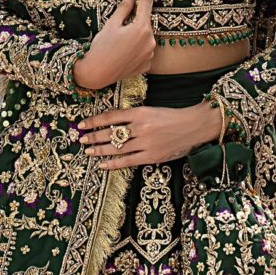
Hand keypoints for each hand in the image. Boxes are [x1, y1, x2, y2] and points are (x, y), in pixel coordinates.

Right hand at [71, 0, 157, 93]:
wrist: (96, 73)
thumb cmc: (101, 47)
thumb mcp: (111, 24)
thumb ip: (124, 8)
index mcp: (141, 28)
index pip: (146, 2)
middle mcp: (150, 41)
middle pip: (145, 23)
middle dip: (134, 21)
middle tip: (118, 30)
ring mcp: (150, 54)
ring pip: (145, 38)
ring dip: (135, 36)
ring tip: (118, 45)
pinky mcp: (147, 65)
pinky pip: (144, 51)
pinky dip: (136, 49)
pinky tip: (123, 54)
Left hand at [77, 98, 224, 169]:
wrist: (193, 126)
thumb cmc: (172, 117)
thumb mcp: (151, 110)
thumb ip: (133, 116)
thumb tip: (112, 122)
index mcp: (140, 112)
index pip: (111, 116)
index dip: (94, 121)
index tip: (83, 124)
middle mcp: (140, 127)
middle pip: (110, 133)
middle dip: (93, 136)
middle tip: (82, 139)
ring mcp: (145, 143)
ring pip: (116, 147)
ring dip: (100, 150)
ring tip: (88, 151)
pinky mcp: (151, 156)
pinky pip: (127, 161)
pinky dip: (113, 163)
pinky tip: (102, 164)